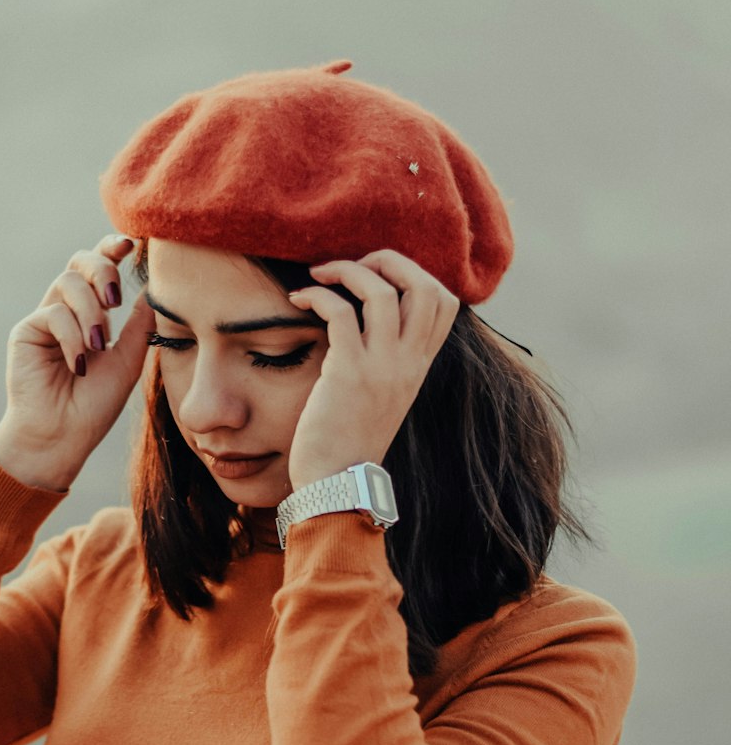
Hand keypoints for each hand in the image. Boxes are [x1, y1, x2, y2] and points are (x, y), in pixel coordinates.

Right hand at [0, 233, 154, 489]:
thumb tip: (155, 289)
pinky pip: (53, 313)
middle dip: (101, 269)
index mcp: (91, 315)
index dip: (112, 249)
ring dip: (90, 312)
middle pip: (79, 261)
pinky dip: (72, 336)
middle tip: (115, 298)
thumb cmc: (94, 406)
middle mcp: (66, 311)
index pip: (100, 270)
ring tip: (98, 346)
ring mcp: (45, 319)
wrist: (61, 437)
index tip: (132, 244)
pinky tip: (78, 364)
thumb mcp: (127, 361)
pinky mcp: (26, 331)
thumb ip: (139, 325)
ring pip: (68, 283)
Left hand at [285, 250, 458, 490]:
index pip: (444, 300)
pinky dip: (316, 295)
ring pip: (381, 291)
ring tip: (319, 274)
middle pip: (423, 284)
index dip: (415, 273)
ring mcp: (381, 367)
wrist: (338, 484)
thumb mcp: (382, 396)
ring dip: (347, 270)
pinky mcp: (347, 373)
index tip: (378, 276)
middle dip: (387, 260)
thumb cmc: (350, 441)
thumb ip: (385, 361)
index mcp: (418, 365)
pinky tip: (298, 299)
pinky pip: (338, 312)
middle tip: (353, 265)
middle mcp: (408, 362)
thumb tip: (364, 325)